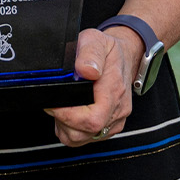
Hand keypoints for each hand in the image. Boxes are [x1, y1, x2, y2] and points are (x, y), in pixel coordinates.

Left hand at [45, 26, 140, 146]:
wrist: (126, 56)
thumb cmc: (109, 50)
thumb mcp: (96, 40)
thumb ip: (89, 54)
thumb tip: (86, 70)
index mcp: (113, 89)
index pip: (91, 118)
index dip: (67, 115)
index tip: (53, 103)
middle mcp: (117, 109)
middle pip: (84, 132)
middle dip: (62, 121)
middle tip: (53, 103)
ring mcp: (115, 120)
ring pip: (82, 139)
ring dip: (66, 127)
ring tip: (61, 108)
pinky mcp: (111, 127)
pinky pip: (87, 138)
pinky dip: (73, 131)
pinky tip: (70, 115)